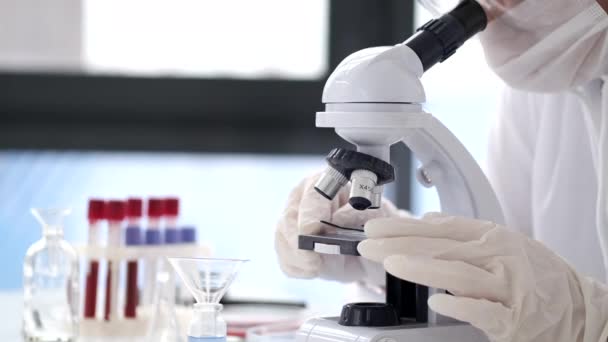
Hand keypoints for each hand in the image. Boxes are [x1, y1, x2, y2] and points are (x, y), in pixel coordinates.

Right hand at [275, 172, 405, 281]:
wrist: (371, 250)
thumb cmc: (374, 227)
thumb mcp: (379, 219)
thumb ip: (362, 214)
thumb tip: (339, 219)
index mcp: (327, 182)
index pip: (313, 194)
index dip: (311, 213)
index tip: (312, 231)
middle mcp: (303, 198)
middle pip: (290, 217)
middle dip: (298, 241)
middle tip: (312, 260)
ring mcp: (292, 221)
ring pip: (282, 237)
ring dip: (296, 257)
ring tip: (315, 268)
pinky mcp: (289, 244)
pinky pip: (285, 258)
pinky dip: (296, 267)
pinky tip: (312, 270)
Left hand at [358, 213, 607, 341]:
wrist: (580, 309)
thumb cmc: (538, 276)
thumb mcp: (503, 243)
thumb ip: (465, 232)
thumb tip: (429, 220)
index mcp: (492, 237)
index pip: (439, 228)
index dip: (404, 226)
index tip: (375, 227)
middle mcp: (498, 257)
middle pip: (440, 247)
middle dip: (399, 244)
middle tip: (368, 244)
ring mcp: (506, 287)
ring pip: (458, 273)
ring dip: (422, 268)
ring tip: (391, 264)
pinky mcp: (514, 319)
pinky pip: (484, 311)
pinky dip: (460, 306)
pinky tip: (436, 302)